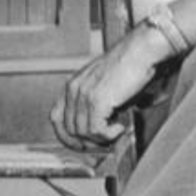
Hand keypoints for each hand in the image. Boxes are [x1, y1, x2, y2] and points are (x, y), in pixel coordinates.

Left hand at [50, 25, 167, 150]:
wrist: (139, 51)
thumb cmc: (127, 65)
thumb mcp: (103, 85)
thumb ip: (94, 104)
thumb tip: (96, 130)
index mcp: (73, 85)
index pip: (56, 119)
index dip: (67, 136)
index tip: (82, 144)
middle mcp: (74, 89)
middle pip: (68, 129)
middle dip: (87, 141)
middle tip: (105, 141)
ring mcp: (83, 94)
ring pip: (82, 133)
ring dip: (101, 138)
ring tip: (116, 129)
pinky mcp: (97, 100)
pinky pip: (95, 130)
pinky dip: (109, 135)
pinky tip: (120, 126)